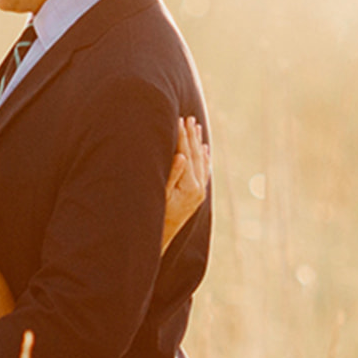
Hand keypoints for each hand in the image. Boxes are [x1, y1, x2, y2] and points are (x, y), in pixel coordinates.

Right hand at [162, 117, 209, 250]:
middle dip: (192, 136)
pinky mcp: (197, 196)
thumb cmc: (153, 217)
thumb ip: (171, 175)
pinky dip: (203, 158)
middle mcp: (198, 190)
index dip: (182, 137)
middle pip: (196, 156)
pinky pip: (203, 172)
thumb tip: (182, 156)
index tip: (178, 120)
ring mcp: (199, 193)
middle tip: (189, 118)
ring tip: (196, 126)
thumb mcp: (158, 195)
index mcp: (189, 188)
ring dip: (198, 143)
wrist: (159, 239)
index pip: (186, 155)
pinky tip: (204, 148)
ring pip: (201, 162)